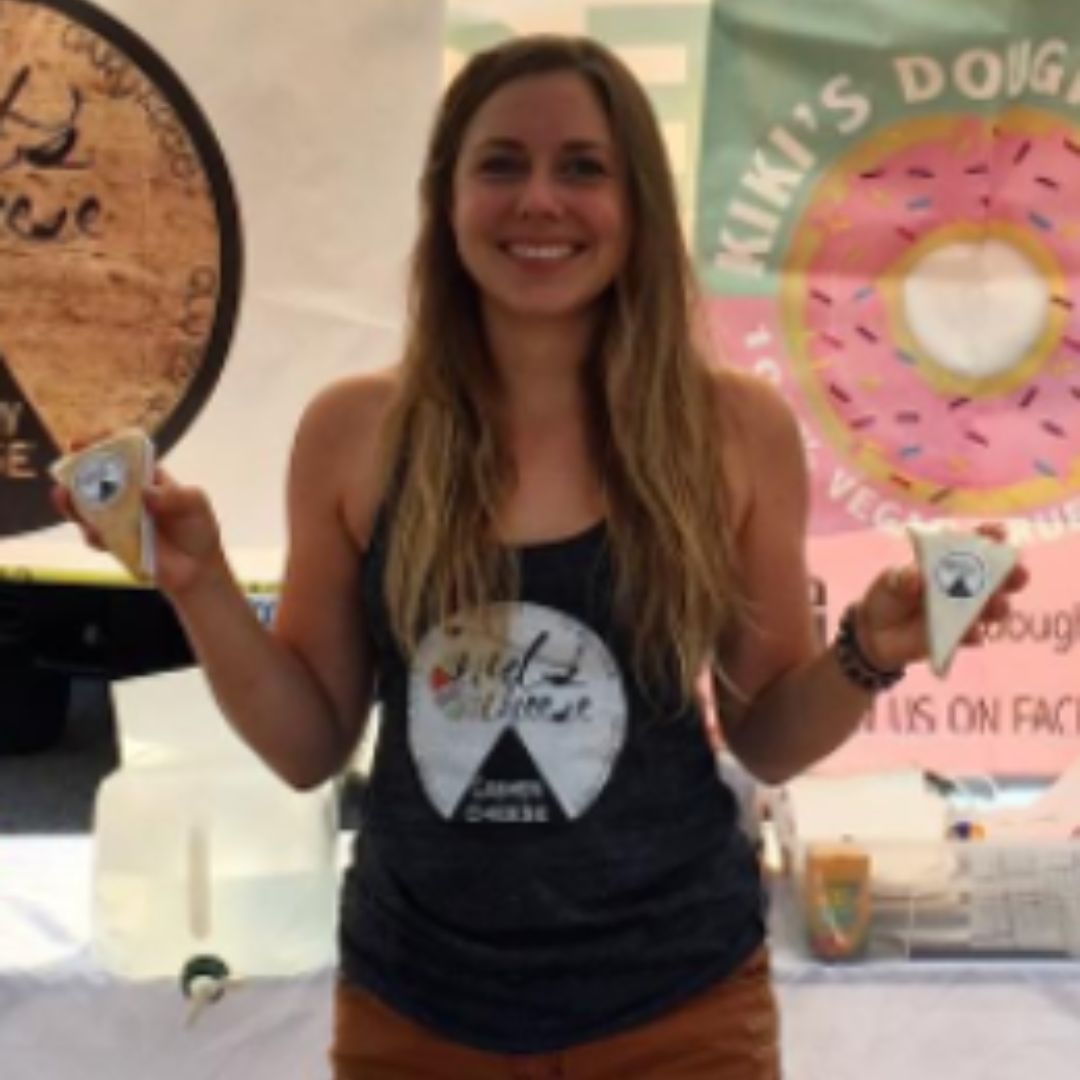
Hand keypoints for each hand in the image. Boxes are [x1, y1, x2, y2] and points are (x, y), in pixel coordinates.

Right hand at [51, 459, 227, 599]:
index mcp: (146, 477)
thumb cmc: (198, 529)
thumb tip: (146, 492)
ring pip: (87, 505)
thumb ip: (175, 496)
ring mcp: (117, 518)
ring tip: (64, 494)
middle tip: (69, 463)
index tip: (87, 440)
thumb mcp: (195, 504)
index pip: (122, 454)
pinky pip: (95, 535)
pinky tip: (94, 531)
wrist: (197, 568)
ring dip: (72, 500)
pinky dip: (91, 532)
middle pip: (96, 477)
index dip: (103, 443)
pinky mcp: (114, 542)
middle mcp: (127, 495)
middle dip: (78, 468)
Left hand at [852, 523, 1029, 672]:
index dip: (990, 537)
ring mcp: (966, 611)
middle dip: (1012, 574)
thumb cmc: (888, 596)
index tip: (999, 534)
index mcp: (950, 561)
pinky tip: (971, 635)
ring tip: (995, 605)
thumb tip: (916, 577)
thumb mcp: (889, 582)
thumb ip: (902, 579)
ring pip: (993, 607)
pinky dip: (973, 635)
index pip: (975, 544)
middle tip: (1017, 574)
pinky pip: (974, 636)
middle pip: (998, 577)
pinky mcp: (959, 636)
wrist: (876, 634)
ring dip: (998, 606)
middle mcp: (966, 584)